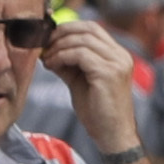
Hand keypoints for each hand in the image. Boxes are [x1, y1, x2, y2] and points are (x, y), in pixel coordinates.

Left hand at [42, 16, 141, 146]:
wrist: (112, 135)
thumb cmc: (98, 112)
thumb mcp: (80, 81)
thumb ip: (68, 64)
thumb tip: (48, 50)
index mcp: (117, 55)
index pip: (92, 28)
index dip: (69, 28)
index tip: (49, 38)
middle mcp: (120, 55)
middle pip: (88, 29)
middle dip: (62, 33)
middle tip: (43, 44)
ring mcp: (117, 63)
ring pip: (82, 40)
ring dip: (59, 46)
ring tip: (46, 58)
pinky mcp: (108, 73)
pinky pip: (80, 55)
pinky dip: (62, 56)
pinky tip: (52, 65)